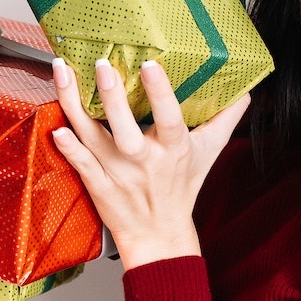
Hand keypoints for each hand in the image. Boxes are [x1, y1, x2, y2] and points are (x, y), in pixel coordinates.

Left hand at [50, 57, 249, 270]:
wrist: (159, 235)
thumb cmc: (182, 187)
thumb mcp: (209, 152)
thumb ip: (225, 119)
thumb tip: (246, 91)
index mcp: (173, 149)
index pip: (169, 118)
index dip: (160, 93)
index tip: (149, 65)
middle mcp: (145, 161)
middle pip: (125, 130)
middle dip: (112, 98)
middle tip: (102, 65)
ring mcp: (119, 174)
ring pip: (93, 138)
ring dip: (74, 106)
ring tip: (62, 73)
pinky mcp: (99, 185)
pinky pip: (81, 165)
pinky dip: (68, 148)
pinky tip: (55, 127)